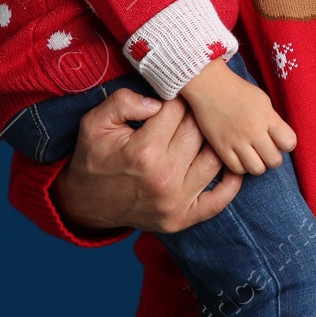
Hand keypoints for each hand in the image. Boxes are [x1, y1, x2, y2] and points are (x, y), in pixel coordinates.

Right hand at [53, 87, 241, 233]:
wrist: (84, 204)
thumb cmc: (93, 158)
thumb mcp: (94, 123)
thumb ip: (123, 102)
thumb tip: (157, 100)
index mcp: (143, 151)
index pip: (177, 111)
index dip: (176, 99)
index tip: (173, 98)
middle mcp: (163, 177)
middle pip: (198, 132)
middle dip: (196, 116)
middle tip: (192, 112)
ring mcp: (175, 201)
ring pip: (215, 159)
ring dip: (214, 142)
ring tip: (206, 132)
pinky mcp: (182, 218)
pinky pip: (219, 200)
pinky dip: (231, 183)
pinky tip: (229, 164)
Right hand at [179, 58, 296, 174]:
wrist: (210, 86)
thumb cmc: (239, 91)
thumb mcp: (263, 101)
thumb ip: (273, 121)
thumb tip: (280, 139)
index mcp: (268, 117)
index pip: (289, 142)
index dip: (287, 144)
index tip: (282, 140)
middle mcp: (254, 131)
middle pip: (274, 161)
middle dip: (274, 157)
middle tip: (268, 150)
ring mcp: (236, 141)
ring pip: (257, 169)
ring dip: (259, 164)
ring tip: (254, 155)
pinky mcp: (221, 148)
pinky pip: (237, 169)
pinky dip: (242, 166)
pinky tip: (241, 156)